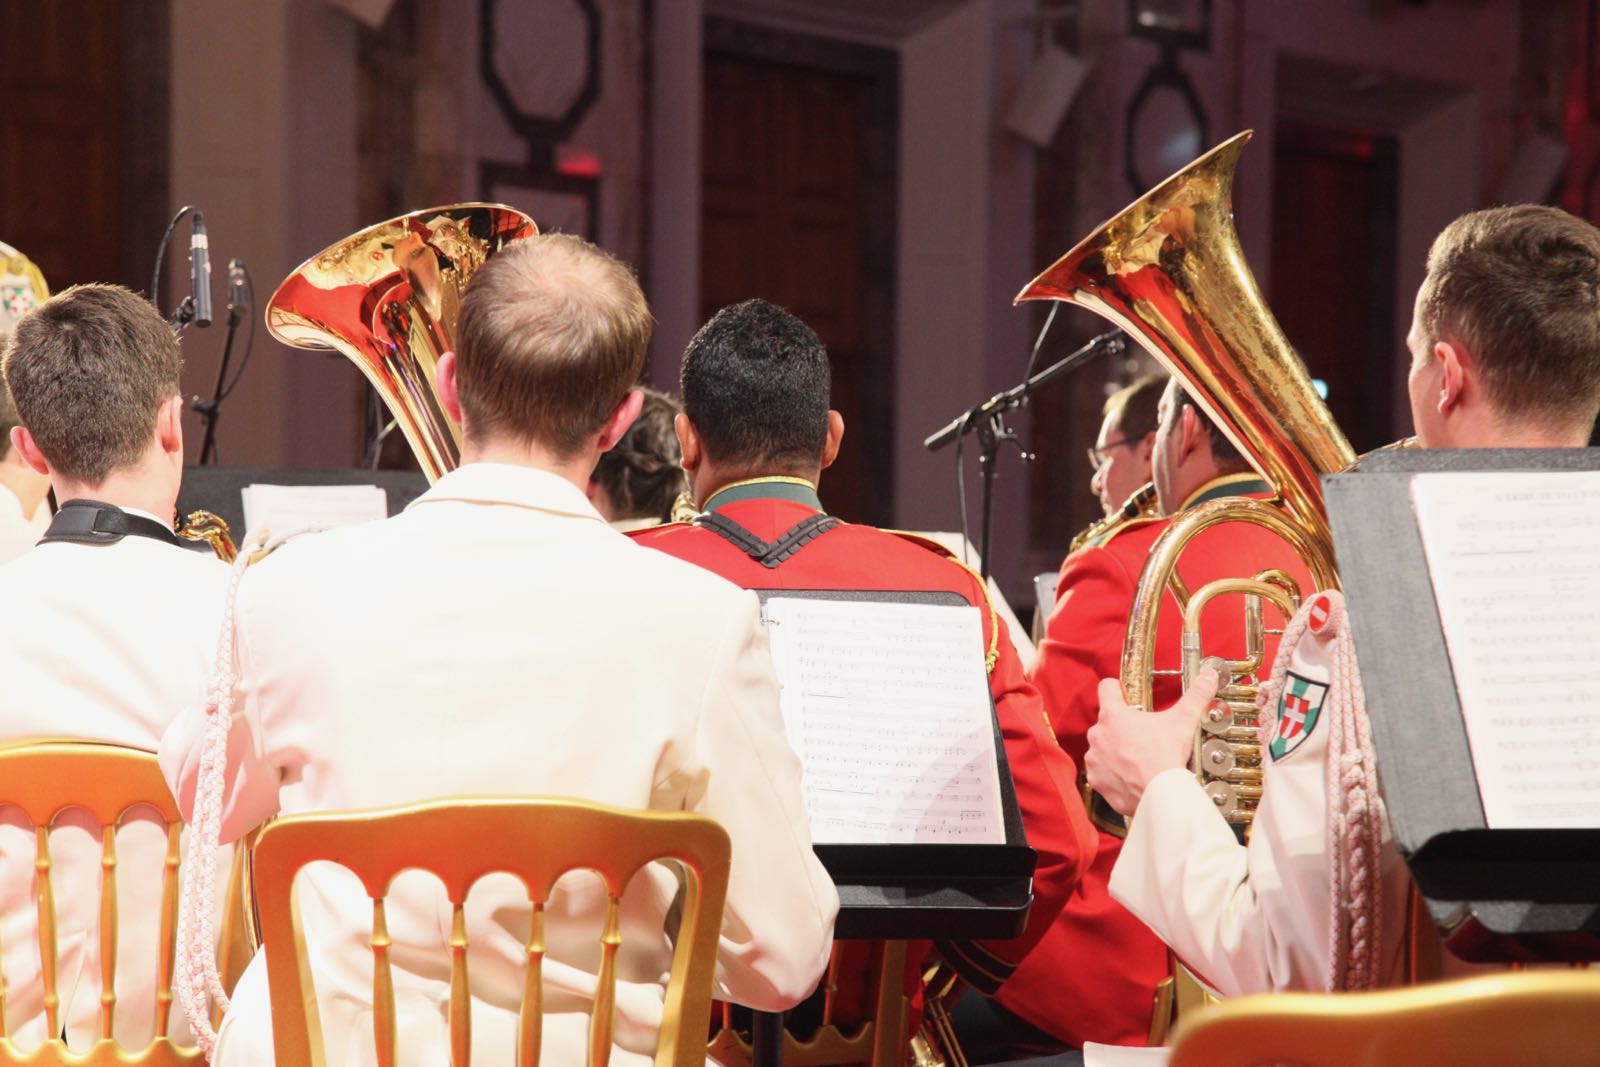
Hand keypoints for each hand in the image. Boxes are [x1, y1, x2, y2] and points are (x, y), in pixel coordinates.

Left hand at [1084, 665, 1224, 816]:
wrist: (1160, 795)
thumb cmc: (1166, 756)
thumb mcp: (1183, 721)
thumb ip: (1196, 695)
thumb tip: (1209, 676)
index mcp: (1113, 714)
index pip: (1106, 687)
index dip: (1118, 688)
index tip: (1128, 695)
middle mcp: (1097, 734)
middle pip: (1107, 721)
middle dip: (1123, 726)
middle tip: (1144, 735)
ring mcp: (1094, 758)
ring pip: (1103, 746)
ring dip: (1116, 750)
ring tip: (1139, 757)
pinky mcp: (1096, 779)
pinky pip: (1102, 771)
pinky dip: (1113, 772)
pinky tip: (1131, 775)